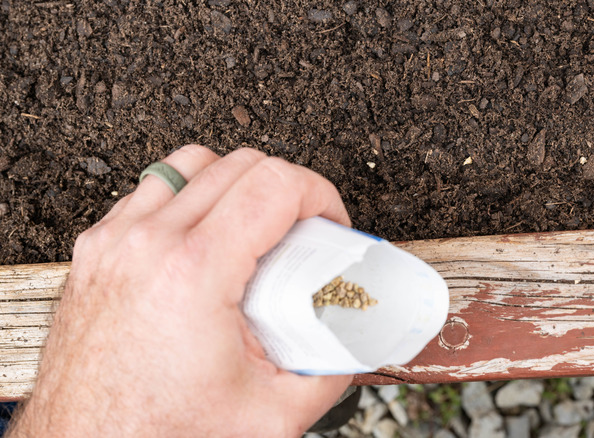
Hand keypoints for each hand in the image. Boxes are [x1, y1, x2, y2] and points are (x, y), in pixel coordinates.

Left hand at [8, 145, 352, 436]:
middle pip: (241, 163)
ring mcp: (115, 242)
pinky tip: (205, 236)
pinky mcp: (97, 250)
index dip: (320, 195)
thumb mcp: (270, 414)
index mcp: (193, 272)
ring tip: (255, 228)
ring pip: (192, 163)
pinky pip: (153, 190)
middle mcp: (148, 244)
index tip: (329, 223)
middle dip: (288, 190)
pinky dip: (190, 197)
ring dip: (237, 184)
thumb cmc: (153, 434)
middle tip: (303, 234)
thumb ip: (330, 371)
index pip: (276, 184)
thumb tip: (355, 340)